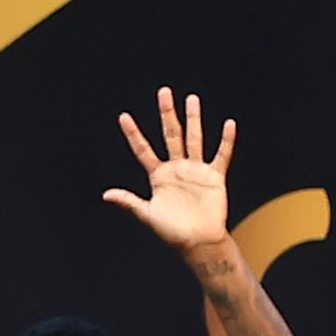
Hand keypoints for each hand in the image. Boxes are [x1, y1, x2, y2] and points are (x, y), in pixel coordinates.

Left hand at [102, 88, 241, 258]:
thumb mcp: (147, 215)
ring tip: (191, 99)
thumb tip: (106, 195)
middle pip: (171, 135)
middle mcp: (177, 168)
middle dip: (167, 114)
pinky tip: (228, 124)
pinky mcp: (214, 177)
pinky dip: (226, 141)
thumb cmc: (172, 233)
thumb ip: (129, 202)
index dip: (134, 134)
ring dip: (193, 119)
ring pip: (194, 139)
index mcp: (158, 175)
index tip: (123, 117)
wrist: (199, 243)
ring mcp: (196, 171)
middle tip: (164, 92)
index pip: (143, 149)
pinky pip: (221, 156)